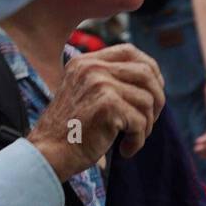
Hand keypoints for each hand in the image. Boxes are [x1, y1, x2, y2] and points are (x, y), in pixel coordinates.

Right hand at [27, 43, 164, 177]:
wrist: (49, 153)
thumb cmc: (70, 130)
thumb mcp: (85, 94)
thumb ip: (109, 81)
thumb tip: (154, 79)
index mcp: (85, 62)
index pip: (129, 51)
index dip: (150, 69)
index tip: (154, 91)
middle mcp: (92, 68)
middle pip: (146, 73)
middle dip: (156, 99)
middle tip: (148, 122)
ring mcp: (99, 84)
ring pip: (147, 100)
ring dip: (146, 124)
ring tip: (131, 139)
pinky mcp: (107, 105)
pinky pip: (140, 122)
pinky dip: (138, 140)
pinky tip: (125, 149)